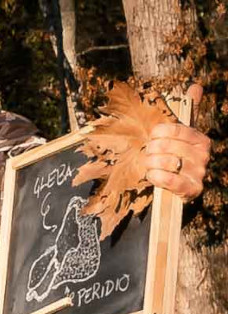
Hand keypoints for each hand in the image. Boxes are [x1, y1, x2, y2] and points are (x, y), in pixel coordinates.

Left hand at [144, 84, 210, 201]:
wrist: (177, 186)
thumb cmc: (175, 156)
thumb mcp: (180, 135)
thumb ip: (188, 111)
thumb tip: (196, 86)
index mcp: (201, 139)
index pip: (173, 129)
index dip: (156, 134)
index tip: (152, 138)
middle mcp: (203, 155)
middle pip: (166, 146)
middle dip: (150, 150)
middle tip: (147, 154)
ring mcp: (199, 172)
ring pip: (166, 162)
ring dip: (151, 164)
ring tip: (149, 165)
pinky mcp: (192, 189)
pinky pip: (169, 180)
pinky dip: (156, 177)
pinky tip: (152, 175)